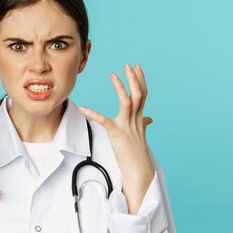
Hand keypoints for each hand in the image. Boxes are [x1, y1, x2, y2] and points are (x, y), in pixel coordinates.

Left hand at [79, 63, 154, 212]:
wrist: (137, 167)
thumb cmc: (137, 151)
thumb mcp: (141, 134)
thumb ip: (144, 123)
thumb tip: (150, 119)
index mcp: (140, 117)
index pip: (143, 94)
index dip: (140, 80)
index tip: (137, 67)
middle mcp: (135, 119)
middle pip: (138, 94)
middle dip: (134, 79)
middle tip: (127, 65)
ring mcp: (127, 126)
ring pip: (127, 102)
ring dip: (121, 88)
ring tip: (114, 75)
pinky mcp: (117, 134)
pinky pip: (104, 121)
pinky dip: (93, 114)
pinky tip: (83, 108)